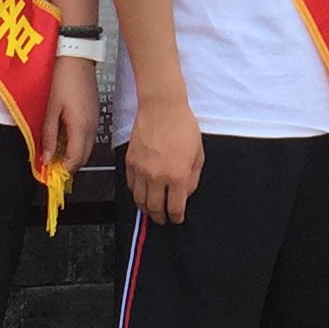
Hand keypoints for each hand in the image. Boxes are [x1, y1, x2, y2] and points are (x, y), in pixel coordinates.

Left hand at [43, 54, 100, 176]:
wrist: (75, 55)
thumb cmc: (61, 77)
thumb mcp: (49, 109)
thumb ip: (48, 136)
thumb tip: (47, 158)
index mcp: (81, 127)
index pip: (75, 161)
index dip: (62, 170)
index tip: (48, 173)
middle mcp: (92, 126)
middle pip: (83, 157)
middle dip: (68, 165)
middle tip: (50, 165)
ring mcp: (95, 118)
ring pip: (86, 146)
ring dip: (72, 153)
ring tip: (54, 150)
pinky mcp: (94, 111)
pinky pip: (87, 134)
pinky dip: (76, 141)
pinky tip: (63, 135)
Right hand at [125, 92, 204, 224]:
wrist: (162, 108)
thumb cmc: (183, 127)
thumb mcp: (198, 155)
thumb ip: (192, 178)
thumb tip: (185, 194)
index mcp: (177, 176)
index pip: (175, 208)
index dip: (176, 217)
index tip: (177, 219)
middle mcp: (157, 176)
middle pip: (155, 209)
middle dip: (160, 218)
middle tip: (163, 219)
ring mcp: (141, 170)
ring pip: (140, 200)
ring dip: (146, 209)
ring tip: (151, 210)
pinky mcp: (130, 162)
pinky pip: (131, 185)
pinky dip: (136, 193)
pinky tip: (142, 193)